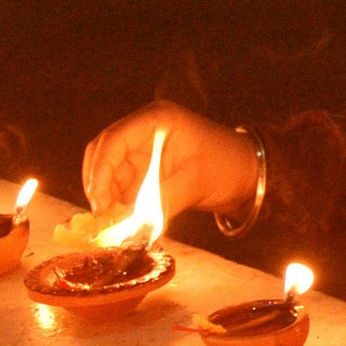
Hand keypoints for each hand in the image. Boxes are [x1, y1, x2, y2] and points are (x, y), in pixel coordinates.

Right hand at [81, 102, 258, 220]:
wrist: (247, 173)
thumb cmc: (227, 168)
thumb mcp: (193, 183)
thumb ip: (159, 202)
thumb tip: (129, 225)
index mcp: (158, 120)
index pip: (114, 139)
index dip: (100, 169)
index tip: (98, 198)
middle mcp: (146, 128)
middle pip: (104, 151)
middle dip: (98, 182)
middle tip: (100, 213)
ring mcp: (144, 145)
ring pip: (109, 168)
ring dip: (106, 193)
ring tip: (109, 220)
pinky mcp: (146, 163)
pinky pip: (121, 180)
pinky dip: (117, 198)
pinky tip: (119, 217)